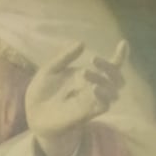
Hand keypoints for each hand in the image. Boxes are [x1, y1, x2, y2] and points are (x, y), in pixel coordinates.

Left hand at [25, 40, 127, 155]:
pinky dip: (104, 96)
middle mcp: (92, 88)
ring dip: (104, 79)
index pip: (109, 67)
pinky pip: (104, 105)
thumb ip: (65, 57)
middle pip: (116, 78)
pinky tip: (94, 88)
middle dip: (110, 67)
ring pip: (113, 91)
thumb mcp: (50, 69)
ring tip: (86, 73)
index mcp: (86, 76)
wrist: (32, 113)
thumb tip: (82, 42)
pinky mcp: (87, 113)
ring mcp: (91, 101)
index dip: (120, 56)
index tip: (123, 43)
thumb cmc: (41, 92)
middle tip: (93, 59)